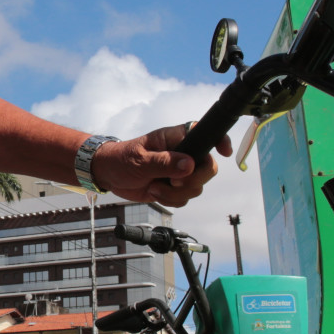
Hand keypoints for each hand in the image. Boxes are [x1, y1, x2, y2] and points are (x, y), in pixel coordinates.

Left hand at [90, 124, 232, 206]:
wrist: (109, 174)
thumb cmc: (121, 158)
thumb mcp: (140, 160)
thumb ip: (165, 162)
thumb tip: (189, 165)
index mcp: (175, 138)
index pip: (203, 133)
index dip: (219, 140)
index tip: (223, 152)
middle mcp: (182, 153)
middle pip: (208, 167)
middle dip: (193, 180)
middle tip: (174, 182)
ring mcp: (180, 171)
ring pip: (197, 187)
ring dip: (176, 194)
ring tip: (154, 187)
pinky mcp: (175, 187)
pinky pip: (185, 198)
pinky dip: (171, 200)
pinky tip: (155, 192)